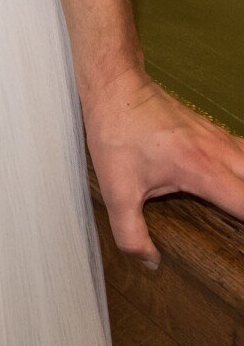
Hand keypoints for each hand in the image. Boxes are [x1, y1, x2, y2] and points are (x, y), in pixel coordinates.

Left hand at [85, 70, 243, 267]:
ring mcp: (217, 137)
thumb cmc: (116, 132)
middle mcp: (219, 153)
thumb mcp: (117, 190)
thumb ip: (131, 233)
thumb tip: (150, 261)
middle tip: (240, 226)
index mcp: (202, 171)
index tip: (242, 241)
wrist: (114, 84)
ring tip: (237, 207)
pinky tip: (237, 180)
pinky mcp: (210, 129)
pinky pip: (243, 150)